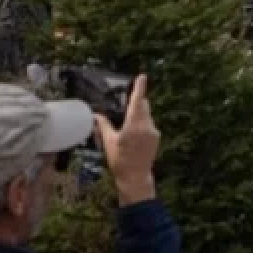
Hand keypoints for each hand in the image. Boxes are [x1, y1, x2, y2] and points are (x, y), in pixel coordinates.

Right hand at [95, 75, 159, 205]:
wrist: (135, 176)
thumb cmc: (119, 160)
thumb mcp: (109, 142)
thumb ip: (103, 125)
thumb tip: (95, 115)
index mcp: (133, 126)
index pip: (137, 102)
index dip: (140, 88)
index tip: (142, 76)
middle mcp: (146, 126)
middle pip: (143, 106)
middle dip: (137, 101)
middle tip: (129, 99)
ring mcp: (153, 131)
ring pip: (147, 115)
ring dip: (139, 113)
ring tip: (128, 123)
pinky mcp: (157, 136)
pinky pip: (149, 123)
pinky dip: (142, 122)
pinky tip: (134, 133)